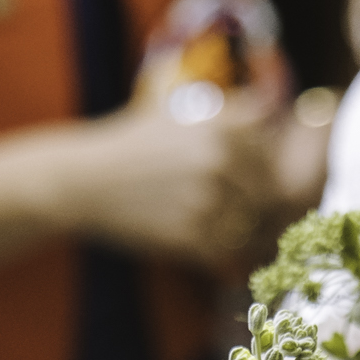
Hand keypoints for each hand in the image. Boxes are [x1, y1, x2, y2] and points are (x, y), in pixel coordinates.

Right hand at [52, 100, 277, 268]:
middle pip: (269, 193)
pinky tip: (202, 244)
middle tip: (240, 212)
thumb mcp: (181, 114)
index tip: (251, 178)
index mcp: (224, 126)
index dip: (265, 169)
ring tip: (220, 229)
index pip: (273, 154)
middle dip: (258, 204)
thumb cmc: (134, 145)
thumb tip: (271, 106)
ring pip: (251, 225)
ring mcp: (208, 200)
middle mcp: (221, 160)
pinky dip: (220, 253)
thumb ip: (230, 113)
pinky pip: (227, 252)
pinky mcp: (191, 237)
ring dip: (243, 232)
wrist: (86, 180)